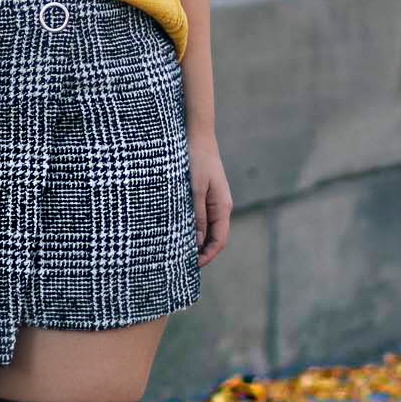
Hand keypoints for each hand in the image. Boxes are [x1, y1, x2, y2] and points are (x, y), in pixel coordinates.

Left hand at [188, 129, 231, 266]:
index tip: (191, 267)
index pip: (219, 240)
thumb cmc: (196, 160)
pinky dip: (192, 227)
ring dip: (195, 241)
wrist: (197, 134)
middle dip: (201, 253)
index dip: (207, 256)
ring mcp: (213, 201)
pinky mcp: (204, 194)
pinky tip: (178, 231)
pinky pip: (201, 217)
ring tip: (178, 252)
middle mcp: (221, 207)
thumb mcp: (194, 189)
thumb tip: (196, 242)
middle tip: (181, 264)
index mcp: (223, 207)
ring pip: (207, 228)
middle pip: (214, 238)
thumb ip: (196, 215)